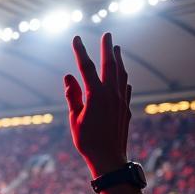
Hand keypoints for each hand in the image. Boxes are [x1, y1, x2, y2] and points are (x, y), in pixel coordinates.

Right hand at [63, 32, 132, 177]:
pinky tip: (123, 77)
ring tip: (117, 49)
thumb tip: (68, 77)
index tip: (76, 39)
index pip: (87, 68)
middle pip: (110, 65)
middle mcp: (112, 94)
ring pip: (122, 74)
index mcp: (96, 95)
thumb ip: (72, 96)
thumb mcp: (74, 119)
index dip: (81, 52)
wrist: (109, 158)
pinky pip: (126, 88)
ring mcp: (122, 101)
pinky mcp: (126, 109)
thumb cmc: (87, 141)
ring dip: (119, 60)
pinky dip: (123, 79)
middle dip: (107, 48)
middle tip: (106, 34)